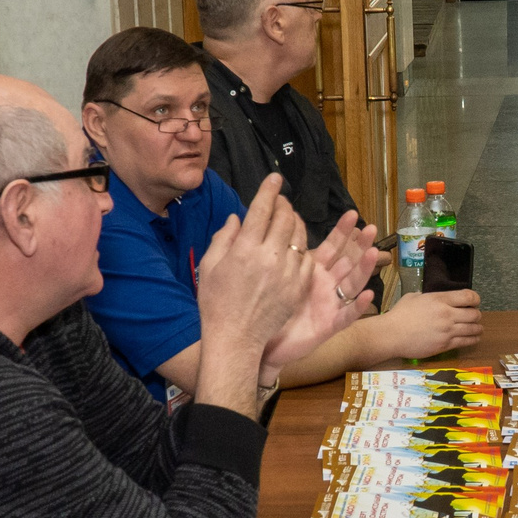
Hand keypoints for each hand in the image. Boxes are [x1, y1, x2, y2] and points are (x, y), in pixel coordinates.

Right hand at [195, 174, 314, 357]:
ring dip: (296, 222)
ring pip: (300, 236)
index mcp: (245, 249)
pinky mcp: (298, 287)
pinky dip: (303, 246)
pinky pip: (307, 258)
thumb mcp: (210, 266)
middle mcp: (269, 257)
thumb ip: (224, 237)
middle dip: (284, 204)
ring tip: (289, 218)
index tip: (275, 178)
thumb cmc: (216, 302)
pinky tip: (295, 245)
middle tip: (280, 200)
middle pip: (285, 218)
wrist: (235, 338)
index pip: (261, 209)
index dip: (269, 190)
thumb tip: (238, 218)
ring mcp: (288, 273)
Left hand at [259, 209, 381, 372]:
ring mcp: (330, 305)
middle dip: (360, 244)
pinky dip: (358, 306)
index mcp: (312, 271)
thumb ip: (272, 252)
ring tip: (373, 252)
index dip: (342, 232)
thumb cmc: (265, 309)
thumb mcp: (271, 275)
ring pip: (352, 284)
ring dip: (364, 269)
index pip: (331, 247)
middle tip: (371, 228)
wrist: (263, 343)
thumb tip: (257, 225)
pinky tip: (368, 294)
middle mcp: (325, 285)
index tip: (352, 214)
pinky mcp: (329, 325)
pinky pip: (347, 315)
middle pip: (348, 261)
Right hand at [385, 288, 484, 359]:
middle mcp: (447, 314)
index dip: (475, 299)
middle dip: (476, 315)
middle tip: (473, 316)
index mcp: (440, 299)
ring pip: (473, 329)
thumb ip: (429, 297)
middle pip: (474, 314)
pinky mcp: (445, 345)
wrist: (392, 335)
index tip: (474, 302)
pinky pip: (466, 342)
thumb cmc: (400, 314)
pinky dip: (473, 339)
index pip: (469, 297)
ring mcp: (447, 331)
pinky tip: (474, 338)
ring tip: (477, 328)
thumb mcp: (414, 297)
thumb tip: (434, 298)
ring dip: (477, 328)